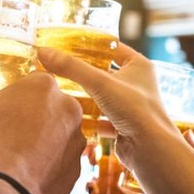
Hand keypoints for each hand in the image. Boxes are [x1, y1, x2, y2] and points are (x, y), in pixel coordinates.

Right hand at [0, 73, 84, 193]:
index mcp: (43, 86)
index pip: (28, 83)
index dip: (10, 98)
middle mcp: (68, 109)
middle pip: (44, 109)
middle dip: (27, 120)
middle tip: (2, 136)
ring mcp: (76, 141)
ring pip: (54, 136)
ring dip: (38, 143)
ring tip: (12, 158)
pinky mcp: (77, 169)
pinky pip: (58, 163)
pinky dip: (44, 168)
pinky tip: (23, 176)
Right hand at [38, 44, 175, 165]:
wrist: (150, 150)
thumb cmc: (136, 110)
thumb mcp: (100, 83)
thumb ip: (71, 68)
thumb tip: (44, 52)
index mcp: (138, 65)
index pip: (111, 47)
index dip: (90, 45)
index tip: (68, 44)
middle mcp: (136, 84)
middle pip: (103, 73)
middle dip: (82, 73)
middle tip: (58, 67)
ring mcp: (130, 106)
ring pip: (101, 96)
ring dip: (83, 95)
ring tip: (60, 89)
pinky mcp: (123, 126)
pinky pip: (101, 118)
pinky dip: (87, 118)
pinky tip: (70, 115)